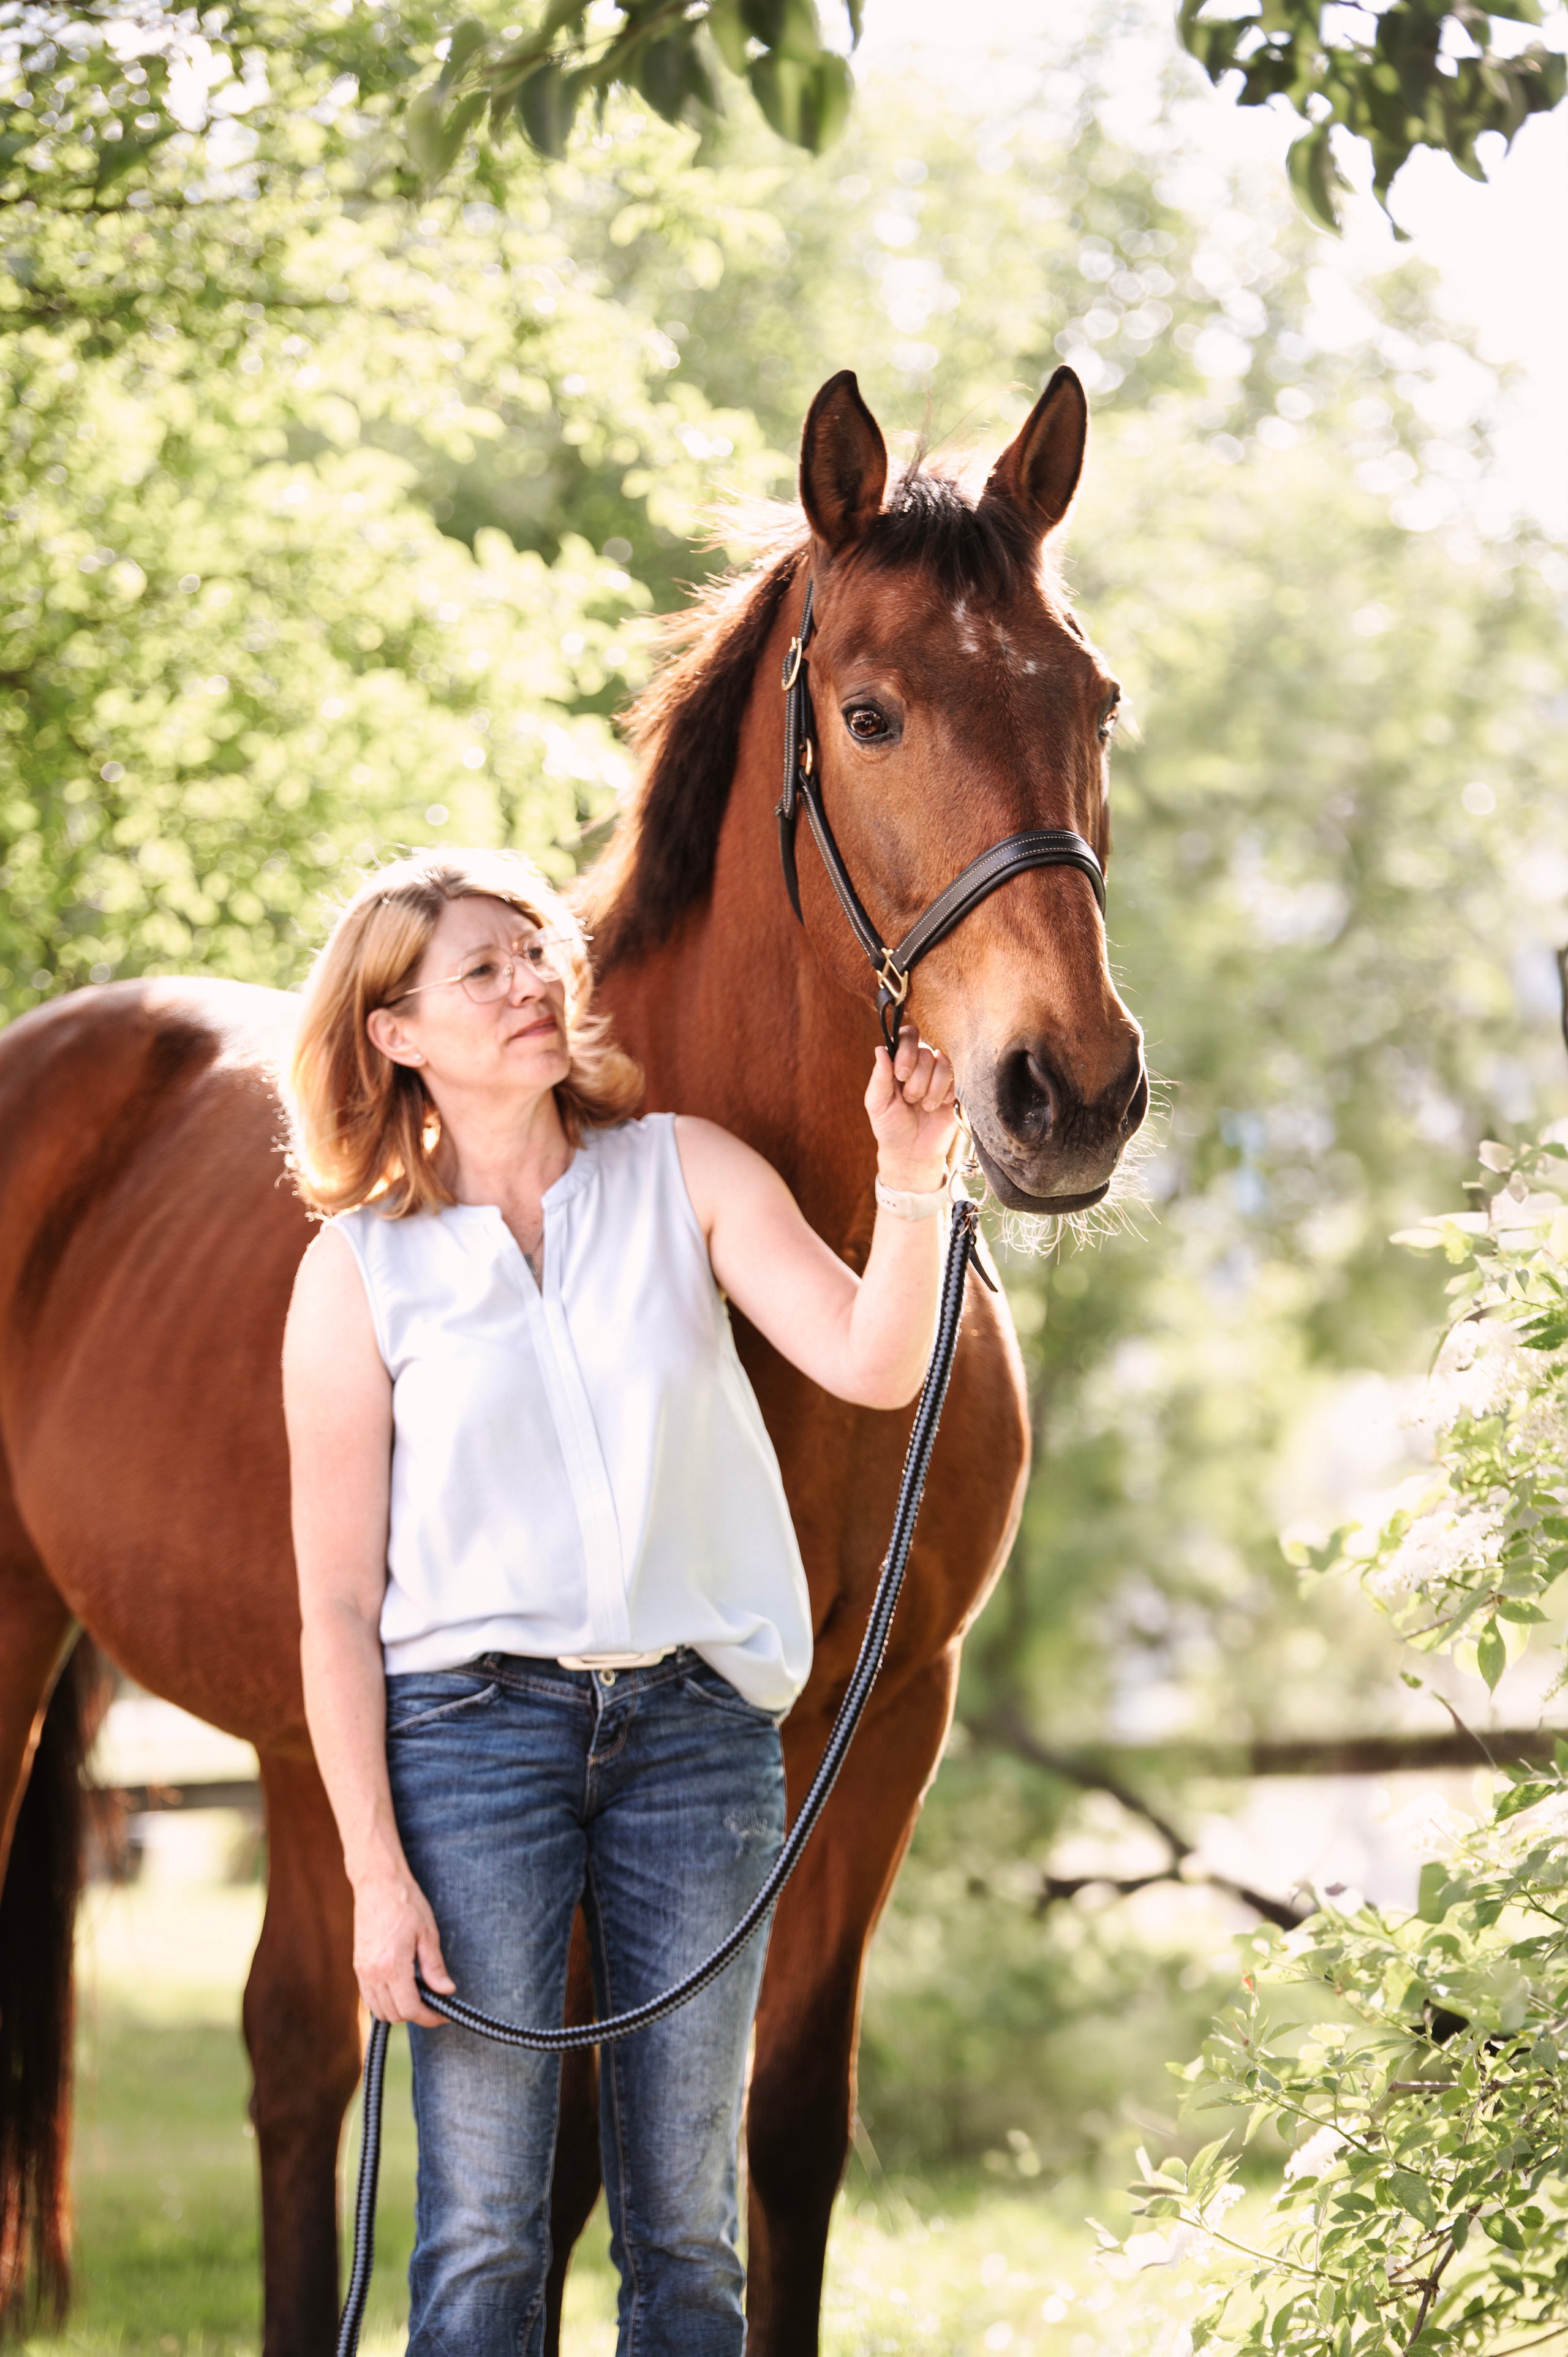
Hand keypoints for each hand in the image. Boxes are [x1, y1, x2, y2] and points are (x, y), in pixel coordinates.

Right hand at [352, 1861, 455, 2026]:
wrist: (378, 1883)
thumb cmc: (405, 1903)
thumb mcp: (427, 1933)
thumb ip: (435, 1967)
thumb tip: (447, 1992)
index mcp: (392, 1966)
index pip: (409, 2009)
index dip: (429, 2017)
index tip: (444, 2014)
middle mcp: (372, 1973)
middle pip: (393, 2014)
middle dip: (416, 2015)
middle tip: (434, 2003)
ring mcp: (361, 1971)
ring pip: (379, 2010)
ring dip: (399, 2010)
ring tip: (418, 1996)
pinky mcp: (357, 1965)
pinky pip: (369, 1997)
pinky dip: (385, 2001)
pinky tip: (400, 1988)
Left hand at [865, 1027, 958, 1191]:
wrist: (912, 1152)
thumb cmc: (891, 1127)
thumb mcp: (878, 1104)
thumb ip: (879, 1077)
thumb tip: (880, 1049)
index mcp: (901, 1062)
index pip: (908, 1035)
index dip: (907, 1050)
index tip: (900, 1074)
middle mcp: (922, 1064)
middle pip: (926, 1051)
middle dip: (916, 1079)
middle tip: (910, 1099)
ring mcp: (941, 1075)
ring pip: (943, 1063)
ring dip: (931, 1088)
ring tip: (924, 1106)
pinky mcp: (958, 1088)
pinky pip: (959, 1077)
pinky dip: (945, 1093)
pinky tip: (939, 1106)